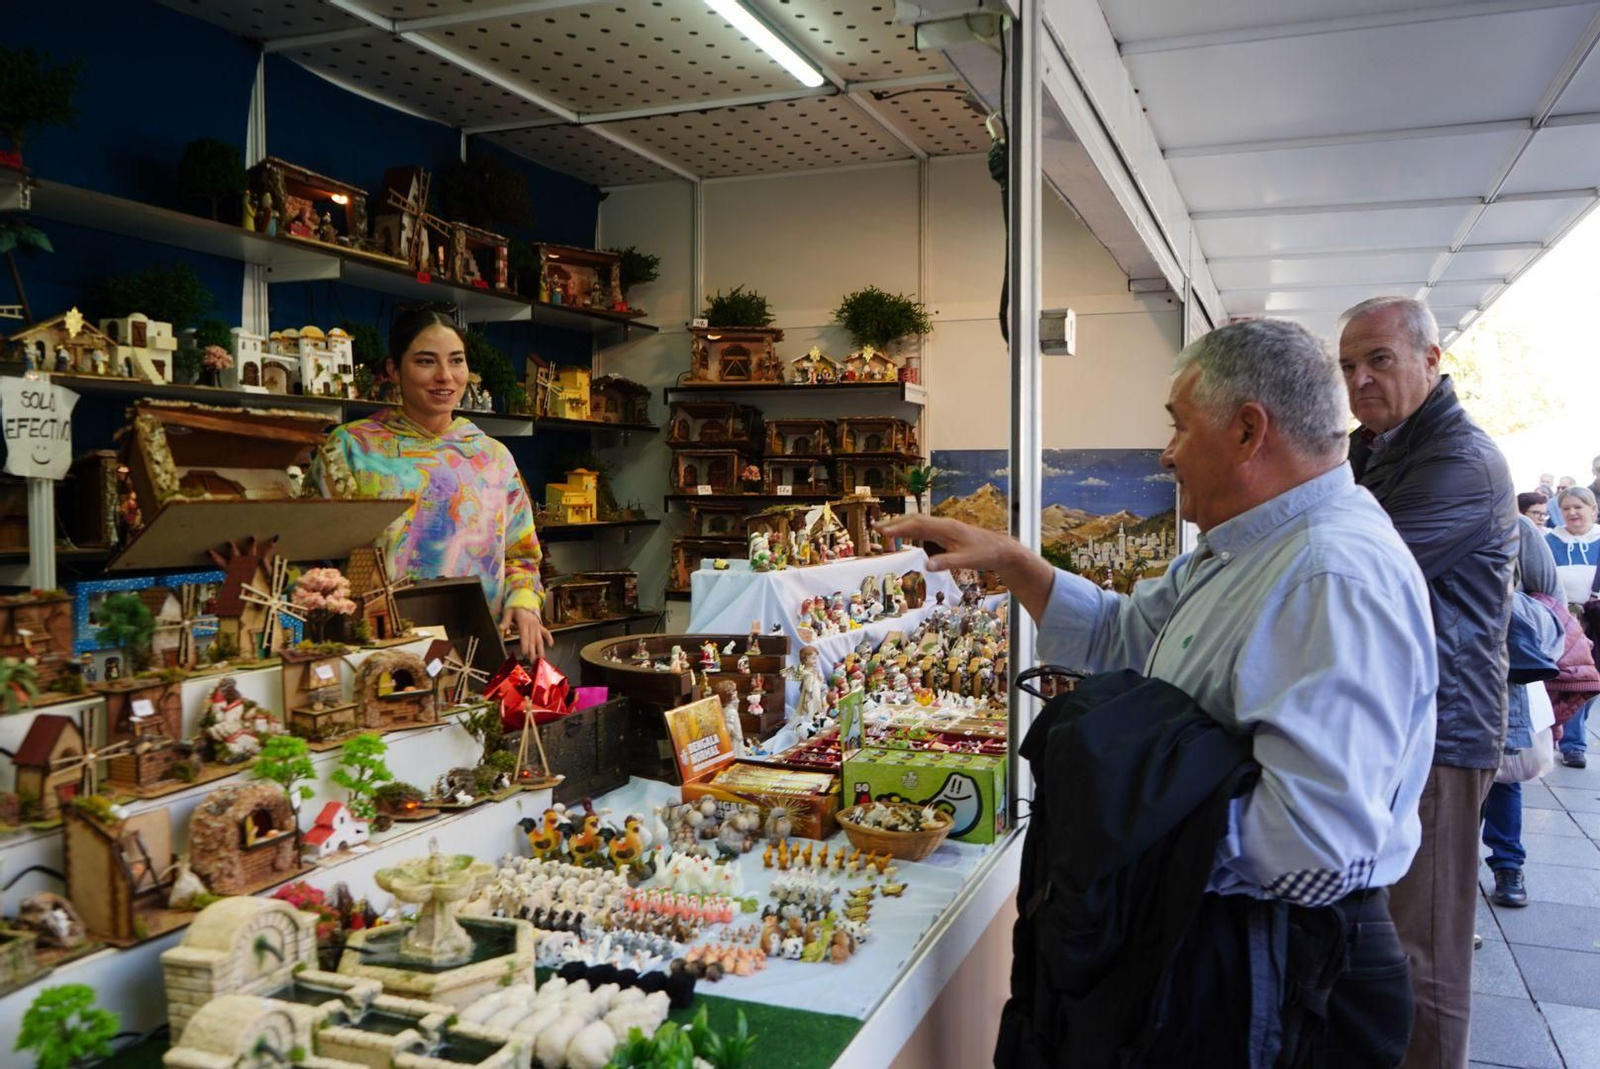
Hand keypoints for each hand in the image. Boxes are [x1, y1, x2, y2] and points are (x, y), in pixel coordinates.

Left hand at [502, 605, 553, 662]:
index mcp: (524, 621)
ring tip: (541, 658)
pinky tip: (550, 646)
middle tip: (532, 660)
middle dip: (532, 651)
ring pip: (539, 639)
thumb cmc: (515, 606)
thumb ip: (505, 620)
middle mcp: (532, 624)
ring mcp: (537, 625)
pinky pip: (546, 632)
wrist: (525, 599)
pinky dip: (549, 638)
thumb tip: (501, 628)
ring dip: (540, 649)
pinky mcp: (540, 626)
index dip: (525, 644)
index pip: (525, 635)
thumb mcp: (508, 611)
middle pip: (532, 639)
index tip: (525, 653)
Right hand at [876, 513, 1057, 621]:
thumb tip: (926, 565)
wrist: (1001, 549)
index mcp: (946, 528)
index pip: (917, 525)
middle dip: (894, 524)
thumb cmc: (985, 554)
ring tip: (884, 530)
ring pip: (919, 522)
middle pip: (914, 520)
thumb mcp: (967, 562)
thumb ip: (947, 563)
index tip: (882, 532)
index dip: (898, 528)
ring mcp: (945, 527)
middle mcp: (944, 524)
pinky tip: (905, 535)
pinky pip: (925, 528)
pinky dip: (911, 529)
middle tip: (874, 528)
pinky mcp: (947, 532)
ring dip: (901, 525)